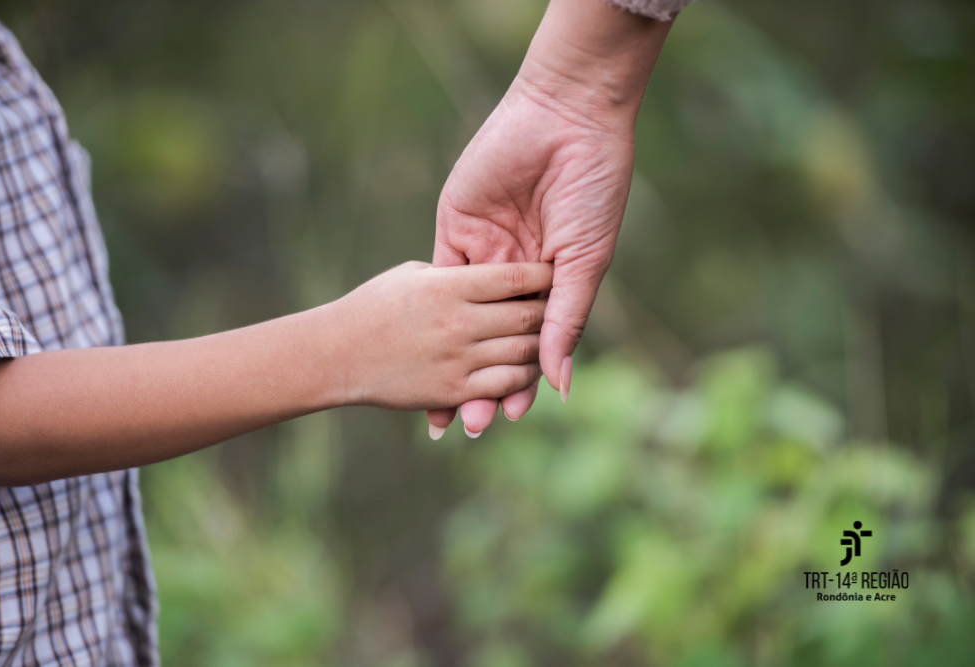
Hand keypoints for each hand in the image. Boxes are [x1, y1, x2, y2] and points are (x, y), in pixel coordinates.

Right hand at [335, 261, 551, 411]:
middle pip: (527, 314)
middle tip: (561, 306)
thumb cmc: (373, 306)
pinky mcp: (453, 390)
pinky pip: (506, 384)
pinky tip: (526, 370)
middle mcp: (458, 322)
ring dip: (542, 346)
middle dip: (550, 310)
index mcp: (448, 286)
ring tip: (548, 339)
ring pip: (525, 352)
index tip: (556, 269)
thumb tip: (492, 270)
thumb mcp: (413, 276)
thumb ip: (454, 273)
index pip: (514, 275)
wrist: (338, 354)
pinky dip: (524, 378)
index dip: (543, 272)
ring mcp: (458, 358)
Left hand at [427, 0, 673, 435]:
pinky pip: (438, 280)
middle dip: (482, 382)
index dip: (519, 383)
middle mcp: (515, 276)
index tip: (510, 419)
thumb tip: (558, 385)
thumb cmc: (591, 190)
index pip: (530, 345)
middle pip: (492, 341)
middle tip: (471, 425)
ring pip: (461, 321)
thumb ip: (566, 322)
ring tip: (443, 405)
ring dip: (453, 361)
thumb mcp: (585, 262)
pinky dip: (430, 316)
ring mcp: (483, 255)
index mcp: (551, 284)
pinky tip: (425, 350)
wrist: (566, 120)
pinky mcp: (454, 231)